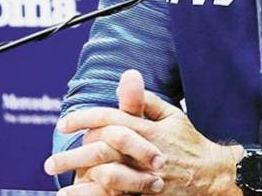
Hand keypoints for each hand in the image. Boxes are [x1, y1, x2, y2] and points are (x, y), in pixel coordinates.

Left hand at [49, 69, 241, 195]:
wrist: (211, 175)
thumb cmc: (189, 143)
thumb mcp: (173, 116)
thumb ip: (147, 100)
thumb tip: (128, 77)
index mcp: (147, 129)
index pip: (109, 118)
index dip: (83, 119)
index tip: (63, 124)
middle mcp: (143, 151)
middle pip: (101, 148)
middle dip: (73, 154)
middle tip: (50, 161)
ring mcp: (145, 174)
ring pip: (105, 174)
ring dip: (79, 178)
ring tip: (60, 182)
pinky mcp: (147, 192)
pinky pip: (116, 195)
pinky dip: (95, 195)